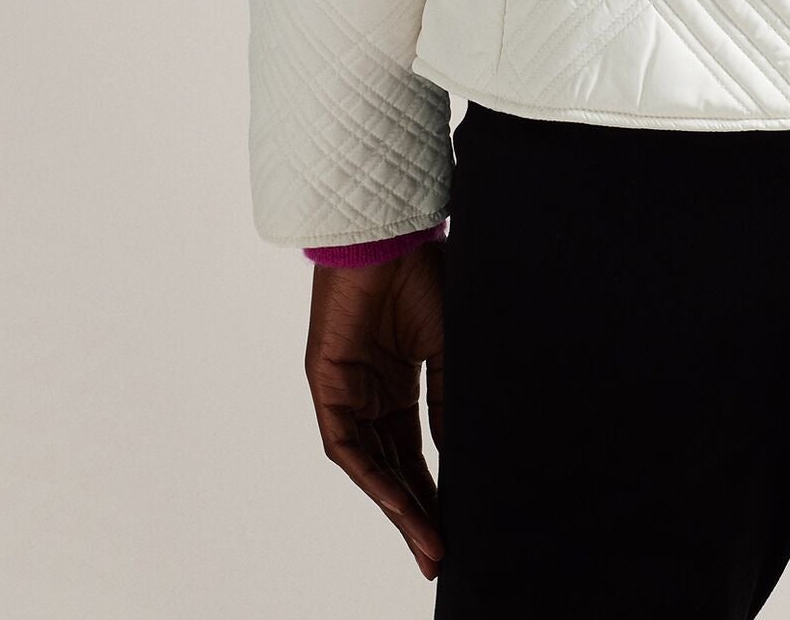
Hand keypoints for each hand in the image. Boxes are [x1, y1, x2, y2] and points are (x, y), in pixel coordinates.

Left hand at [304, 245, 446, 579]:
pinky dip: (375, 478)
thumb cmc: (425, 276)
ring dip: (399, 507)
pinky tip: (400, 505)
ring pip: (372, 466)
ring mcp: (348, 392)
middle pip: (395, 467)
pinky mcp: (327, 387)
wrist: (393, 237)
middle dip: (418, 514)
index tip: (459, 524)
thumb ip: (450, 400)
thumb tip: (461, 454)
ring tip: (428, 543)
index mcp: (402, 382)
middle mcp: (373, 394)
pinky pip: (350, 447)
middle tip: (441, 552)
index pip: (418, 450)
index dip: (437, 488)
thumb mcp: (448, 348)